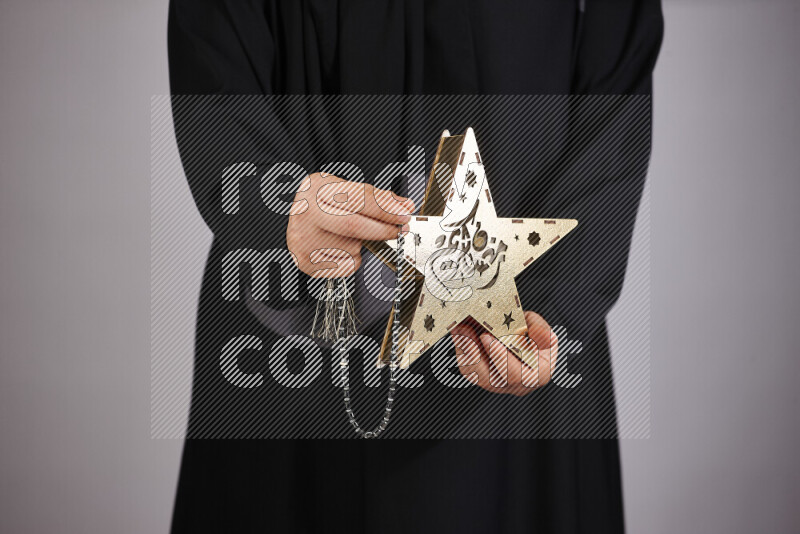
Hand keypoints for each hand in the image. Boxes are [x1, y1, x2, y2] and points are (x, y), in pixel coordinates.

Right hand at [286, 173, 413, 277]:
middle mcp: (306, 212)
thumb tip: (404, 206)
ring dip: (362, 244)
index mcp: (317, 187)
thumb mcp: (345, 190)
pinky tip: (340, 247)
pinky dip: (352, 259)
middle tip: (398, 230)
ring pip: (351, 247)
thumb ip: (375, 197)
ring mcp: (303, 238)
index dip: (385, 208)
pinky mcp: (305, 260)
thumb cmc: (324, 204)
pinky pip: (344, 265)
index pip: (357, 199)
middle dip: (382, 229)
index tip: (404, 214)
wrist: (297, 221)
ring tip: (351, 236)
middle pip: (353, 225)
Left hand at [451, 311, 557, 395]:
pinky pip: (469, 369)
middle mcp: (518, 385)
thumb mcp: (541, 328)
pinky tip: (460, 333)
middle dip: (477, 355)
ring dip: (466, 351)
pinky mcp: (483, 378)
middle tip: (469, 331)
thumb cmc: (533, 335)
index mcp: (538, 375)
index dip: (501, 358)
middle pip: (492, 380)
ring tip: (461, 329)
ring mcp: (499, 384)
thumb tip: (535, 331)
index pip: (518, 375)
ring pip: (477, 376)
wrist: (520, 335)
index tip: (488, 337)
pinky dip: (462, 350)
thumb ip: (539, 329)